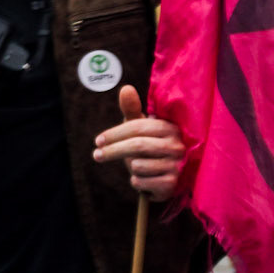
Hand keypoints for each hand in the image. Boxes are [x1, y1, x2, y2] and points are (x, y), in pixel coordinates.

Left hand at [92, 85, 185, 200]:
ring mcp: (176, 165)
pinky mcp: (172, 184)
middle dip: (113, 151)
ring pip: (138, 165)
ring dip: (129, 167)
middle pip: (137, 146)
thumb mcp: (140, 128)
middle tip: (97, 155)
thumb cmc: (150, 146)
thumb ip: (132, 110)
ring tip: (136, 166)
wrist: (168, 177)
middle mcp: (176, 145)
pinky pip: (141, 182)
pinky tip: (143, 178)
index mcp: (169, 128)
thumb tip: (126, 88)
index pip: (138, 127)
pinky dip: (135, 181)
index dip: (114, 133)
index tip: (98, 141)